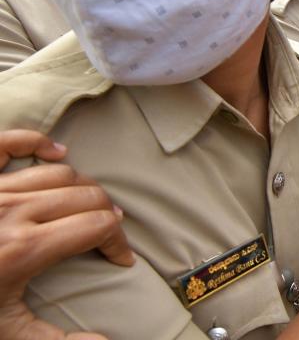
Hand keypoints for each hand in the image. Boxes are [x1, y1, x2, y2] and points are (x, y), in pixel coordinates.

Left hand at [0, 131, 132, 339]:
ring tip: (87, 206)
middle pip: (87, 196)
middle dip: (107, 215)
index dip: (118, 243)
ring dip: (82, 188)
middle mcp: (12, 212)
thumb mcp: (5, 333)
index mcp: (25, 250)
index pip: (97, 227)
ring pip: (60, 173)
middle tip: (107, 234)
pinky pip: (12, 143)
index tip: (120, 259)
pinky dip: (38, 143)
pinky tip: (56, 153)